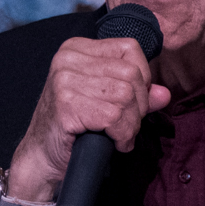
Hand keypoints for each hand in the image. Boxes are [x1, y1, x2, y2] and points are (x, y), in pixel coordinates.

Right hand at [5, 36, 172, 203]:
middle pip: (131, 74)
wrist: (41, 157)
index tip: (132, 101)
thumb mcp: (103, 101)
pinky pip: (114, 117)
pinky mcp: (67, 105)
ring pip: (126, 96)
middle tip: (125, 125)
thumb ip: (135, 93)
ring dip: (130, 124)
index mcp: (75, 49)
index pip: (130, 48)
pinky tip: (113, 142)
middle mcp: (67, 59)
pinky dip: (122, 135)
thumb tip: (164, 94)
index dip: (142, 78)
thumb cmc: (71, 127)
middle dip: (138, 106)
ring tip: (119, 135)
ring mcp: (65, 81)